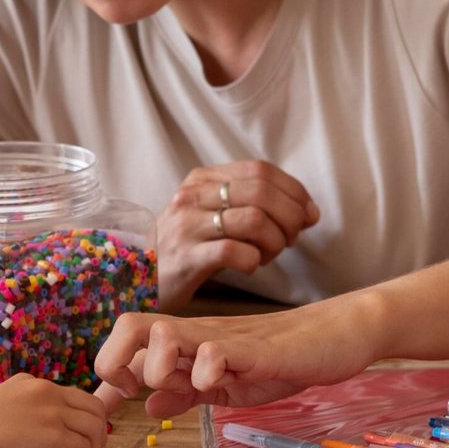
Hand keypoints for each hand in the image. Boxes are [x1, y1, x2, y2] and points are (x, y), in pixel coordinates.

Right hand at [0, 373, 108, 447]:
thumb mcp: (1, 412)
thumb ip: (25, 417)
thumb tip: (39, 440)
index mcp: (31, 384)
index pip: (72, 399)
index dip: (75, 424)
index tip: (65, 444)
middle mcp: (46, 391)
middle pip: (94, 409)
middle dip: (92, 436)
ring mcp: (52, 411)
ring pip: (96, 429)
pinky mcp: (55, 434)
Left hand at [93, 300, 376, 417]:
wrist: (334, 336)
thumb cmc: (279, 358)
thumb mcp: (224, 384)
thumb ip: (187, 392)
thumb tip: (148, 407)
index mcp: (186, 342)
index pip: (127, 338)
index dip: (109, 369)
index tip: (115, 401)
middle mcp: (196, 333)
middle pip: (129, 325)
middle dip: (116, 362)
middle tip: (137, 392)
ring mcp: (223, 337)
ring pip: (163, 334)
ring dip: (160, 367)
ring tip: (185, 386)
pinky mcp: (253, 347)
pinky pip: (214, 353)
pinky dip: (206, 372)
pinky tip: (219, 383)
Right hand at [155, 161, 318, 311]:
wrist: (139, 277)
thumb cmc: (187, 247)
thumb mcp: (212, 214)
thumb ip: (254, 205)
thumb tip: (309, 211)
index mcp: (203, 178)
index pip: (260, 169)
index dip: (294, 190)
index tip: (308, 214)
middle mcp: (193, 195)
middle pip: (261, 191)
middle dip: (290, 216)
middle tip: (292, 237)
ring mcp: (188, 225)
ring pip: (253, 220)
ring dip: (275, 241)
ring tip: (268, 254)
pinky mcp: (187, 257)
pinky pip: (235, 252)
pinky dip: (254, 260)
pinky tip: (250, 265)